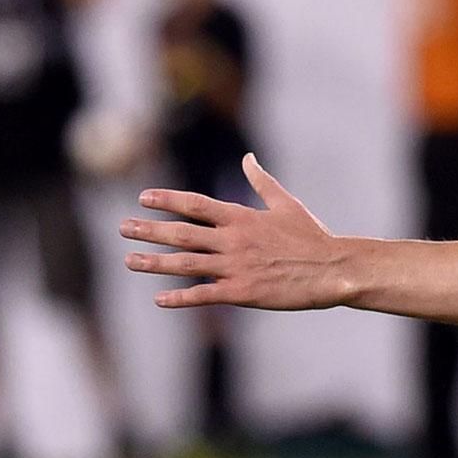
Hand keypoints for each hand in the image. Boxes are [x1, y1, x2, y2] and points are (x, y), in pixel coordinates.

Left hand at [122, 155, 355, 309]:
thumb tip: (248, 157)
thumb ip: (262, 181)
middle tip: (123, 228)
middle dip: (148, 230)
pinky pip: (204, 294)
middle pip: (181, 233)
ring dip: (154, 262)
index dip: (166, 200)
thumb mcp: (287, 204)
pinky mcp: (243, 292)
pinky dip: (180, 298)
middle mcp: (233, 240)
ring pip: (185, 264)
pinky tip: (160, 299)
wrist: (334, 269)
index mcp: (242, 217)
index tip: (143, 198)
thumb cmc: (313, 236)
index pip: (195, 205)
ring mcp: (236, 267)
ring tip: (130, 260)